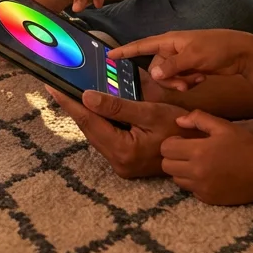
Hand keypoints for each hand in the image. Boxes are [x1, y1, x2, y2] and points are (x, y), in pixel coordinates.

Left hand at [44, 74, 197, 178]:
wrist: (199, 150)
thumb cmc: (180, 128)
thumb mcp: (150, 112)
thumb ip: (118, 106)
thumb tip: (86, 97)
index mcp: (123, 151)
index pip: (89, 122)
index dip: (70, 103)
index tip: (53, 87)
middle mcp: (118, 163)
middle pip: (89, 130)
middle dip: (74, 107)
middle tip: (58, 87)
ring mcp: (121, 165)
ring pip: (96, 134)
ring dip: (85, 115)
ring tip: (69, 94)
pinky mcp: (125, 162)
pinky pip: (106, 138)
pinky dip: (99, 122)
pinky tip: (93, 108)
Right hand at [109, 30, 252, 89]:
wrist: (240, 52)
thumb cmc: (216, 48)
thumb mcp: (193, 57)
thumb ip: (172, 66)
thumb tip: (153, 74)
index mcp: (169, 41)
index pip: (141, 45)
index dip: (125, 51)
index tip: (109, 55)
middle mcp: (172, 49)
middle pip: (157, 68)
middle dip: (168, 79)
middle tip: (183, 85)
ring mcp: (181, 59)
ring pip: (168, 76)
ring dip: (180, 82)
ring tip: (195, 81)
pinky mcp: (190, 67)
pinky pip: (180, 79)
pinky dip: (188, 82)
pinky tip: (201, 78)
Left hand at [161, 110, 252, 204]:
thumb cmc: (246, 146)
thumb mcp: (224, 126)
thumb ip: (199, 119)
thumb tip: (178, 121)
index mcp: (199, 151)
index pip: (166, 148)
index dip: (172, 142)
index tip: (183, 140)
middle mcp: (196, 172)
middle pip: (166, 166)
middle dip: (173, 157)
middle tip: (187, 152)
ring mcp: (201, 188)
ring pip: (176, 179)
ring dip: (181, 171)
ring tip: (197, 163)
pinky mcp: (208, 199)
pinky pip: (190, 190)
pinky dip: (194, 183)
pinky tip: (207, 175)